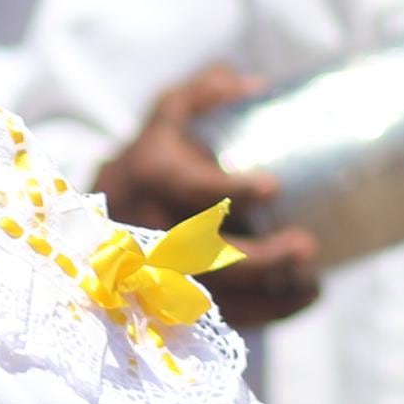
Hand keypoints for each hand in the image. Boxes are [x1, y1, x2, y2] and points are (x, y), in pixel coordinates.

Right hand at [97, 65, 321, 327]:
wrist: (92, 216)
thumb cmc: (151, 159)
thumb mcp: (168, 116)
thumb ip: (204, 94)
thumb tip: (251, 86)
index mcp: (147, 173)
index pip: (185, 186)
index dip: (228, 189)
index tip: (273, 187)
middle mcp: (144, 226)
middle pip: (201, 255)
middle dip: (259, 258)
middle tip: (307, 245)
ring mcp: (153, 271)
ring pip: (210, 295)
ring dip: (268, 293)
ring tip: (312, 279)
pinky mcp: (169, 301)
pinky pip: (217, 317)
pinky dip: (266, 312)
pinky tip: (303, 295)